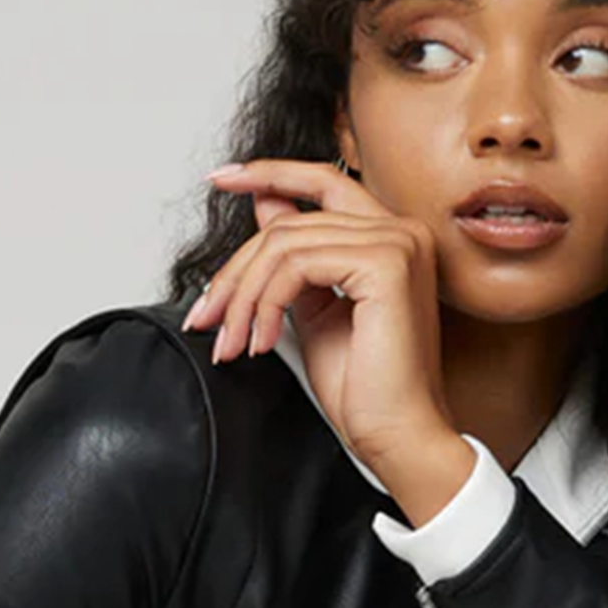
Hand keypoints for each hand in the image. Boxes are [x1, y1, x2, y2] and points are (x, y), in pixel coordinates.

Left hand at [181, 159, 454, 471]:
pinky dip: (265, 304)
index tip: (221, 179)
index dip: (269, 174)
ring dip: (243, 298)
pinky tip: (261, 341)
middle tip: (206, 316)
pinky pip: (296, 266)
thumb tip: (264, 206)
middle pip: (288, 222)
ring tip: (232, 342)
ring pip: (284, 244)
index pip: (322, 182)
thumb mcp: (313, 309)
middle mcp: (402, 230)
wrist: (396, 434)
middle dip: (235, 273)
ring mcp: (398, 242)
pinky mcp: (386, 264)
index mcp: (391, 238)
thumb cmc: (365, 387)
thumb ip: (294, 258)